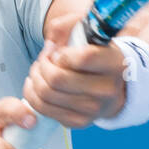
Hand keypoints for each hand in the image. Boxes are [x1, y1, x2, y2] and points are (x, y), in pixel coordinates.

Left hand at [19, 12, 148, 126]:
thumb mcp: (88, 31)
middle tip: (42, 60)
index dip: (61, 53)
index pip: (83, 58)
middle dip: (42, 66)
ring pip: (47, 95)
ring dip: (34, 79)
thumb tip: (49, 45)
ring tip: (38, 71)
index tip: (58, 51)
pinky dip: (33, 96)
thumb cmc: (97, 54)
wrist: (114, 85)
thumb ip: (66, 26)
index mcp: (115, 64)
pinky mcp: (79, 122)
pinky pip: (45, 110)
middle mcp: (107, 90)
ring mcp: (94, 110)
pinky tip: (37, 86)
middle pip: (58, 79)